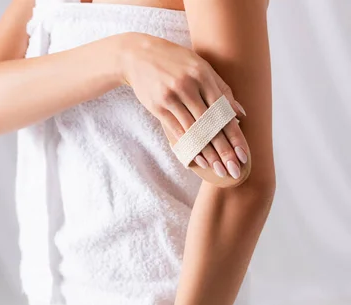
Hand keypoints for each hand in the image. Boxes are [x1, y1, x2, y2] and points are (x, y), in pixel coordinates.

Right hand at [120, 32, 248, 179]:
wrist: (139, 55)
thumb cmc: (176, 62)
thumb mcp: (200, 67)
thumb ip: (222, 90)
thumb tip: (241, 114)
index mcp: (203, 75)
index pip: (224, 111)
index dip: (235, 135)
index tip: (243, 155)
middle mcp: (188, 86)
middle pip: (210, 125)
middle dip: (224, 151)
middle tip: (233, 170)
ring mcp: (172, 97)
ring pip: (194, 131)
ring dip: (208, 153)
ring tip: (218, 169)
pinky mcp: (158, 107)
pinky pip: (177, 132)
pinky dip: (189, 147)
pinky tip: (199, 160)